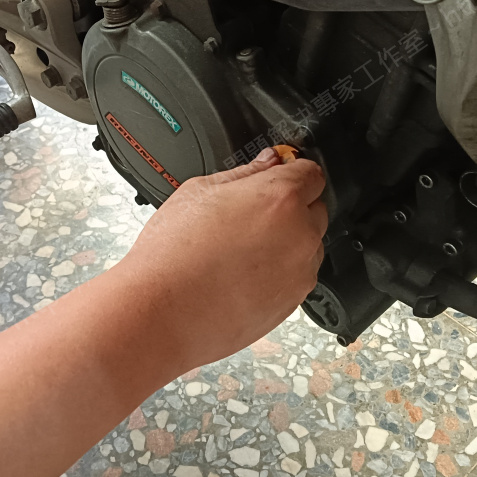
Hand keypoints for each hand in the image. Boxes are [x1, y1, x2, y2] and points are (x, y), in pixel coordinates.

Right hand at [117, 147, 327, 368]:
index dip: (291, 172)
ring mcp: (299, 273)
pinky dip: (280, 273)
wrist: (161, 314)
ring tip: (241, 250)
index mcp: (280, 199)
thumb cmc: (172, 257)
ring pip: (308, 246)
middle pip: (314, 209)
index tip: (277, 177)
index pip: (312, 172)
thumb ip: (244, 173)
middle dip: (290, 207)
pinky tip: (242, 273)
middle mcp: (300, 235)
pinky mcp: (292, 304)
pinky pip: (297, 277)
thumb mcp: (199, 192)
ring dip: (288, 242)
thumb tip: (266, 163)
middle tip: (248, 216)